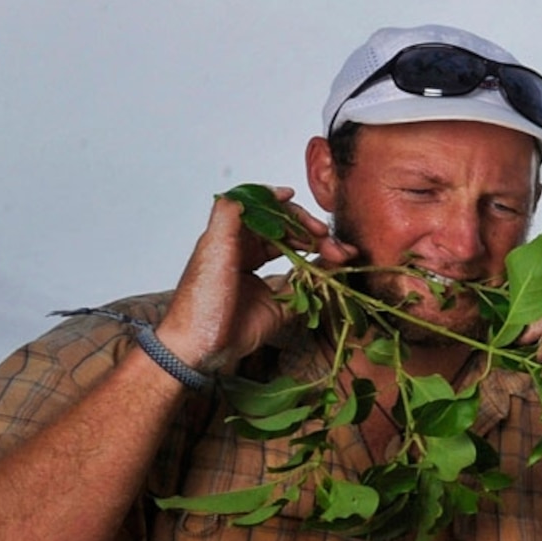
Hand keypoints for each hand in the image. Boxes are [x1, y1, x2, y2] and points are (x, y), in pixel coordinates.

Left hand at [155, 189, 339, 370]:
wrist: (200, 347)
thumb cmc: (201, 300)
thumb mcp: (212, 249)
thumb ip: (228, 215)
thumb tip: (248, 192)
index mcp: (233, 242)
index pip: (265, 216)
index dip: (284, 209)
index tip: (300, 203)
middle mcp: (249, 259)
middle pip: (287, 236)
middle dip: (310, 232)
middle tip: (328, 237)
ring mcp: (264, 283)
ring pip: (300, 259)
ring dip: (321, 253)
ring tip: (341, 253)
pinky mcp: (276, 308)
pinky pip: (304, 289)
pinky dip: (321, 279)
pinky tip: (333, 272)